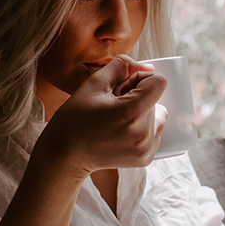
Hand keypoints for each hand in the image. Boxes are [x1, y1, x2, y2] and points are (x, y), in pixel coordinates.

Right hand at [36, 55, 168, 176]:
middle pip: (157, 100)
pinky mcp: (145, 158)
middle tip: (112, 108)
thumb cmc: (74, 119)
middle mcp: (144, 134)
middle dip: (138, 97)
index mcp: (132, 113)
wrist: (65, 155)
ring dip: (142, 113)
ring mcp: (146, 149)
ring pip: (158, 116)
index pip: (159, 83)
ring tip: (116, 121)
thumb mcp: (94, 84)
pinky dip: (141, 128)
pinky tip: (120, 132)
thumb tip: (148, 67)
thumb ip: (122, 67)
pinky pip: (155, 132)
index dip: (140, 79)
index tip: (121, 89)